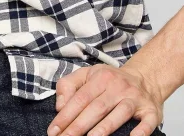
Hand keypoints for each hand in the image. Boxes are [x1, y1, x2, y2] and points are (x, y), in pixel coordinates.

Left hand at [46, 63, 163, 135]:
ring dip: (105, 128)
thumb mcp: (87, 74)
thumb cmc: (110, 80)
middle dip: (79, 126)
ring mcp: (135, 98)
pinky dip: (140, 132)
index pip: (80, 98)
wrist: (145, 77)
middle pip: (97, 107)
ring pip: (119, 113)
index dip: (66, 115)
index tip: (53, 131)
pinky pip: (146, 122)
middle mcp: (118, 87)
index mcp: (100, 78)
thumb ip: (69, 85)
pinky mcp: (151, 111)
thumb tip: (60, 106)